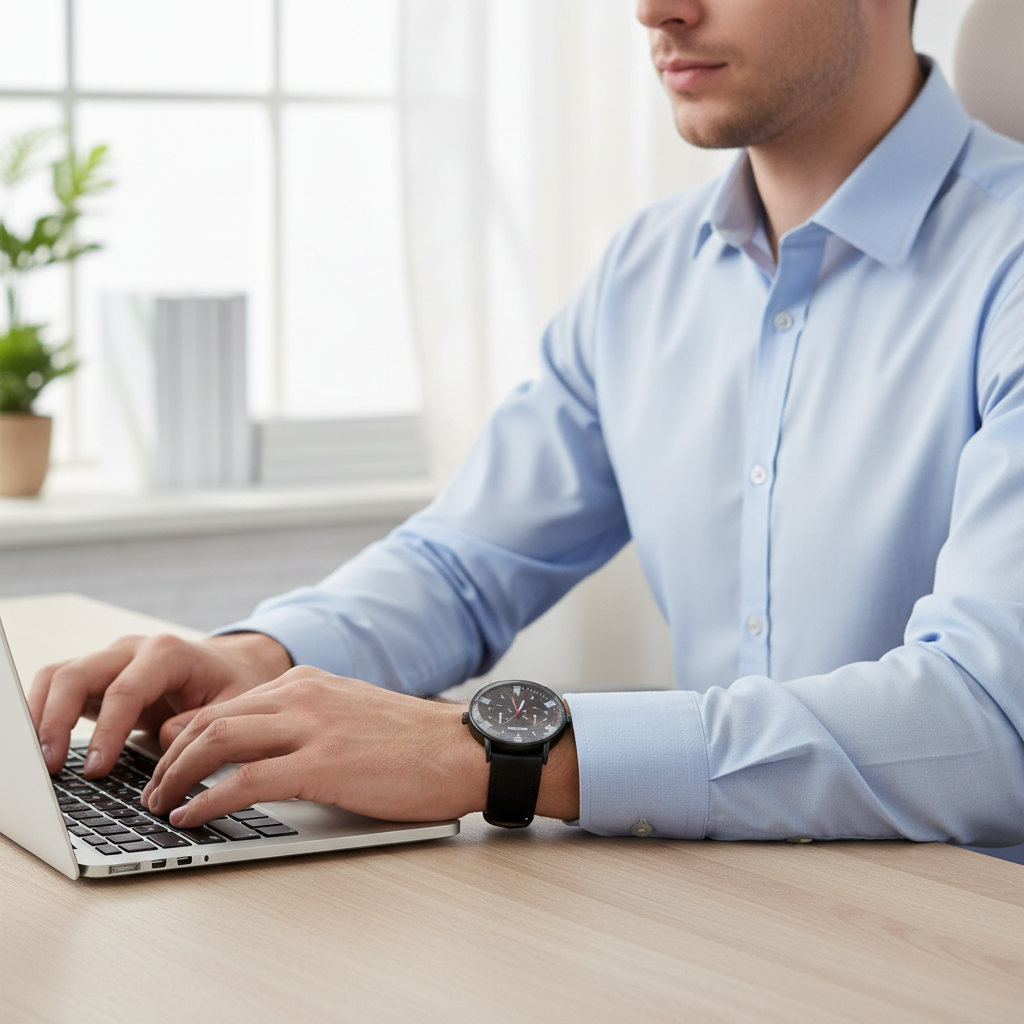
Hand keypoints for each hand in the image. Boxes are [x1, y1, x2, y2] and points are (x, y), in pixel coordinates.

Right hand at [28, 631, 292, 777]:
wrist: (230, 666)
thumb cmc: (232, 685)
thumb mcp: (236, 703)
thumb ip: (203, 720)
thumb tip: (165, 740)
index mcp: (168, 653)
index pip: (126, 690)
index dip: (108, 731)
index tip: (96, 770)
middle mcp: (131, 650)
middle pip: (77, 675)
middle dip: (56, 721)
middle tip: (51, 768)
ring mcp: (110, 661)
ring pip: (58, 677)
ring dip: (40, 717)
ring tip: (38, 761)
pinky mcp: (98, 677)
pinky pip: (58, 688)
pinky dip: (42, 713)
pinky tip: (41, 746)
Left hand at [142, 668, 487, 825]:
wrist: (463, 750)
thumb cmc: (415, 743)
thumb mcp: (353, 715)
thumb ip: (309, 722)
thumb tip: (268, 750)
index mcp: (309, 682)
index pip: (229, 703)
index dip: (188, 733)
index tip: (169, 758)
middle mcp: (304, 695)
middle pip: (212, 719)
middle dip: (171, 756)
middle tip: (153, 788)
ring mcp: (312, 727)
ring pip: (219, 742)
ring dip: (178, 776)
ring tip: (160, 804)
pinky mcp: (322, 764)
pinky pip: (246, 780)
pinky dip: (209, 799)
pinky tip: (193, 815)